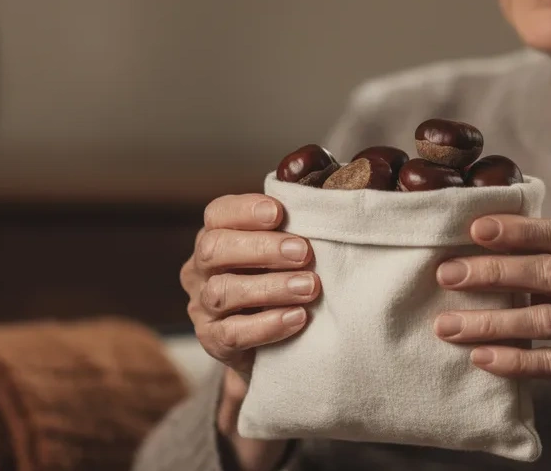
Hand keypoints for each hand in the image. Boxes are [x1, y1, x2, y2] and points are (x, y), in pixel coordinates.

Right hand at [181, 193, 318, 470]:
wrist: (278, 355)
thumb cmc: (294, 288)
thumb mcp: (297, 258)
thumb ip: (308, 230)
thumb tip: (349, 196)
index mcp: (219, 237)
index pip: (218, 213)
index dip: (246, 211)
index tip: (284, 212)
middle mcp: (201, 270)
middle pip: (214, 249)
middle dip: (261, 249)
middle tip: (305, 253)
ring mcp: (202, 309)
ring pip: (222, 292)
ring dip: (268, 287)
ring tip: (311, 289)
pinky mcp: (215, 345)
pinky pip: (231, 336)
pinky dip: (266, 326)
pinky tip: (298, 321)